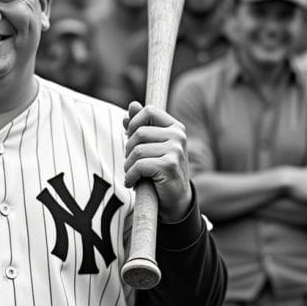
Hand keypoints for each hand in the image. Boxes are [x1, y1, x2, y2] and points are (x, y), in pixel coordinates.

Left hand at [123, 101, 192, 220]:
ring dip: (128, 166)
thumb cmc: (160, 171)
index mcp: (175, 127)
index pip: (148, 111)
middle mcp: (179, 136)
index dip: (134, 124)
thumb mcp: (151, 146)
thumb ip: (141, 125)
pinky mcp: (169, 166)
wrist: (175, 200)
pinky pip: (139, 166)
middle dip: (128, 150)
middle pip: (138, 133)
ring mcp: (176, 150)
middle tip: (132, 163)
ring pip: (136, 150)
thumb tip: (132, 105)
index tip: (131, 139)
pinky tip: (132, 183)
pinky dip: (130, 176)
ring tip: (133, 174)